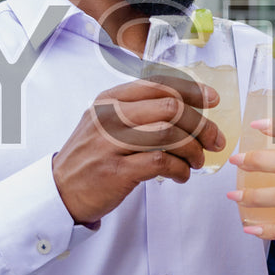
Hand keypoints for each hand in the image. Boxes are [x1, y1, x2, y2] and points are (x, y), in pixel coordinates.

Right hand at [53, 75, 222, 224]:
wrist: (60, 190)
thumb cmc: (91, 157)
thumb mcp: (106, 123)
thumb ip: (138, 112)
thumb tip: (187, 109)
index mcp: (110, 100)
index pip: (158, 84)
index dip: (192, 90)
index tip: (212, 99)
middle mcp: (110, 116)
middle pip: (170, 107)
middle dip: (201, 124)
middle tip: (214, 140)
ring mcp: (111, 143)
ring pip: (169, 133)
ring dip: (193, 149)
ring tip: (197, 161)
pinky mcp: (117, 171)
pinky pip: (160, 162)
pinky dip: (180, 169)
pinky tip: (182, 175)